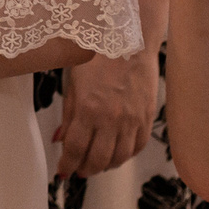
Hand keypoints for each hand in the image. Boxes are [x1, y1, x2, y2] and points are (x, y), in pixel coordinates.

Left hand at [54, 48, 158, 176]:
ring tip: (96, 164)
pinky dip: (127, 155)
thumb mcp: (74, 83)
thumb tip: (60, 140)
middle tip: (78, 170)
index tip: (63, 170)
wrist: (129, 38)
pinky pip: (138, 145)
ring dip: (106, 166)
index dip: (68, 164)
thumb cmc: (97, 55)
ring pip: (120, 157)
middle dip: (85, 169)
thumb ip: (69, 115)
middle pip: (98, 159)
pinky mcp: (147, 116)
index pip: (76, 149)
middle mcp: (112, 118)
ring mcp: (132, 119)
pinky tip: (118, 153)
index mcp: (88, 109)